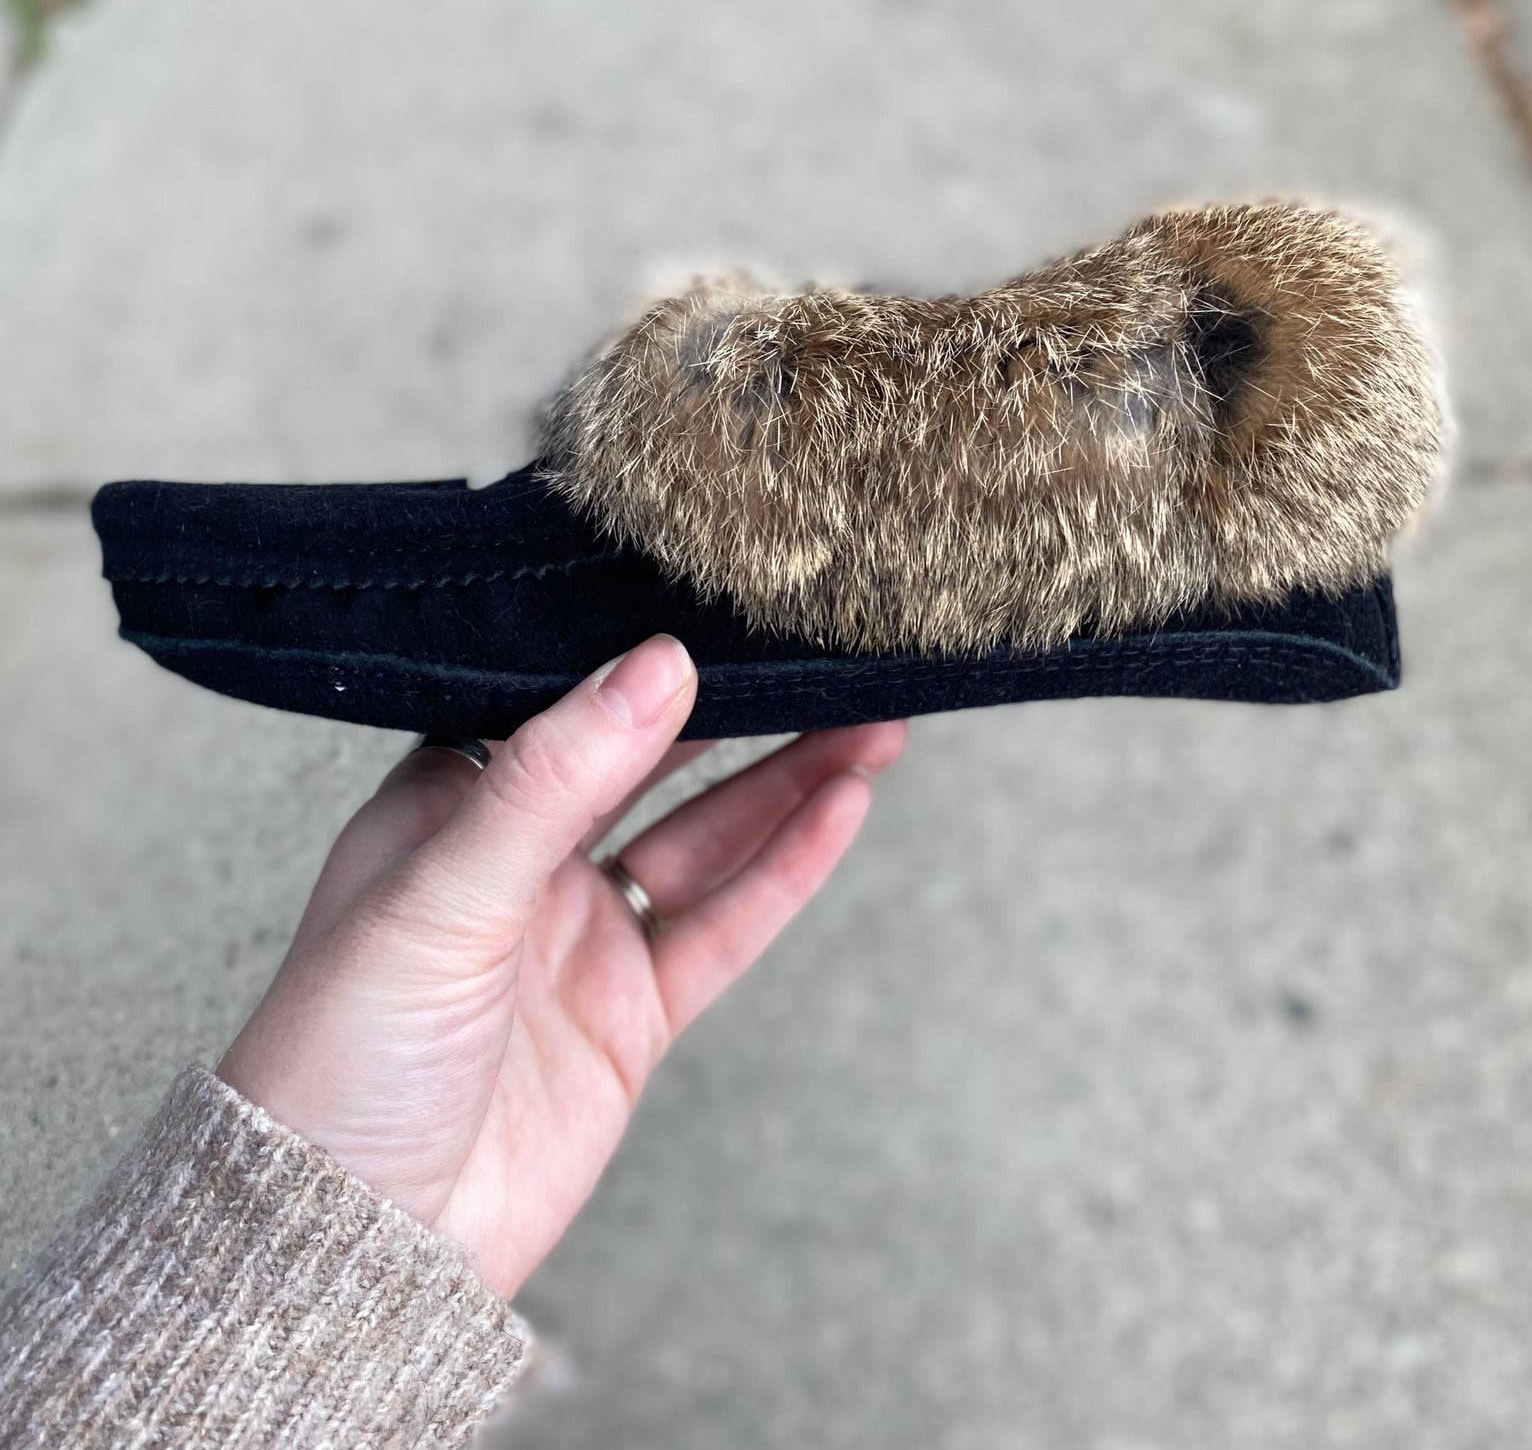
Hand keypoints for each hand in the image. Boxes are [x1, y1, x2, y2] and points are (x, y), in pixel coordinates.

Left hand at [219, 636, 904, 1296]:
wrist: (352, 1250)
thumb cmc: (340, 1060)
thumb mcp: (440, 895)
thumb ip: (551, 779)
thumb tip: (656, 664)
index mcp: (445, 806)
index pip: (561, 700)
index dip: (640, 654)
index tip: (722, 597)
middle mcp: (518, 861)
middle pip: (651, 761)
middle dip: (740, 709)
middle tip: (826, 652)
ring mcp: (580, 936)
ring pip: (706, 838)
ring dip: (789, 781)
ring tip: (875, 721)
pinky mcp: (630, 1013)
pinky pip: (724, 925)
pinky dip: (786, 869)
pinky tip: (842, 808)